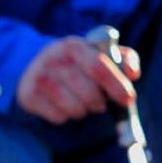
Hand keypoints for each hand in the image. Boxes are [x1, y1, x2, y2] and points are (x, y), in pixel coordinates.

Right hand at [15, 35, 138, 123]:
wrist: (33, 65)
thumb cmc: (77, 63)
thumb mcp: (99, 53)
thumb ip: (124, 58)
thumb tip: (133, 73)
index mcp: (74, 45)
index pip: (99, 67)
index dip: (117, 85)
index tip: (128, 99)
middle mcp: (53, 58)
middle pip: (88, 93)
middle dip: (99, 103)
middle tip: (100, 104)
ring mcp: (39, 77)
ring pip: (74, 108)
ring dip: (83, 111)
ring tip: (81, 104)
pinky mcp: (28, 95)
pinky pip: (58, 117)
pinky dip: (65, 116)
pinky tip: (63, 106)